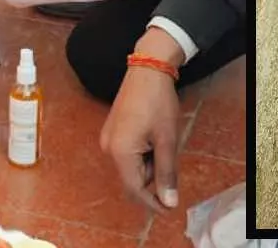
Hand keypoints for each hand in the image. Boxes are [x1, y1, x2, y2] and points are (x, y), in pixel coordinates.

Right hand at [100, 27, 185, 212]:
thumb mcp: (167, 140)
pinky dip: (142, 153)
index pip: (135, 189)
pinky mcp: (111, 130)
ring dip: (148, 163)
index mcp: (120, 152)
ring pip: (130, 166)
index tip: (170, 208)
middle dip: (152, 176)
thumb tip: (169, 203)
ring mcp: (108, 138)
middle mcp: (108, 148)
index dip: (153, 202)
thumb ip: (166, 174)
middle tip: (169, 154)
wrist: (147, 70)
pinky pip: (126, 153)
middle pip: (132, 178)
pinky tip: (153, 135)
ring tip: (161, 139)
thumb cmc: (158, 104)